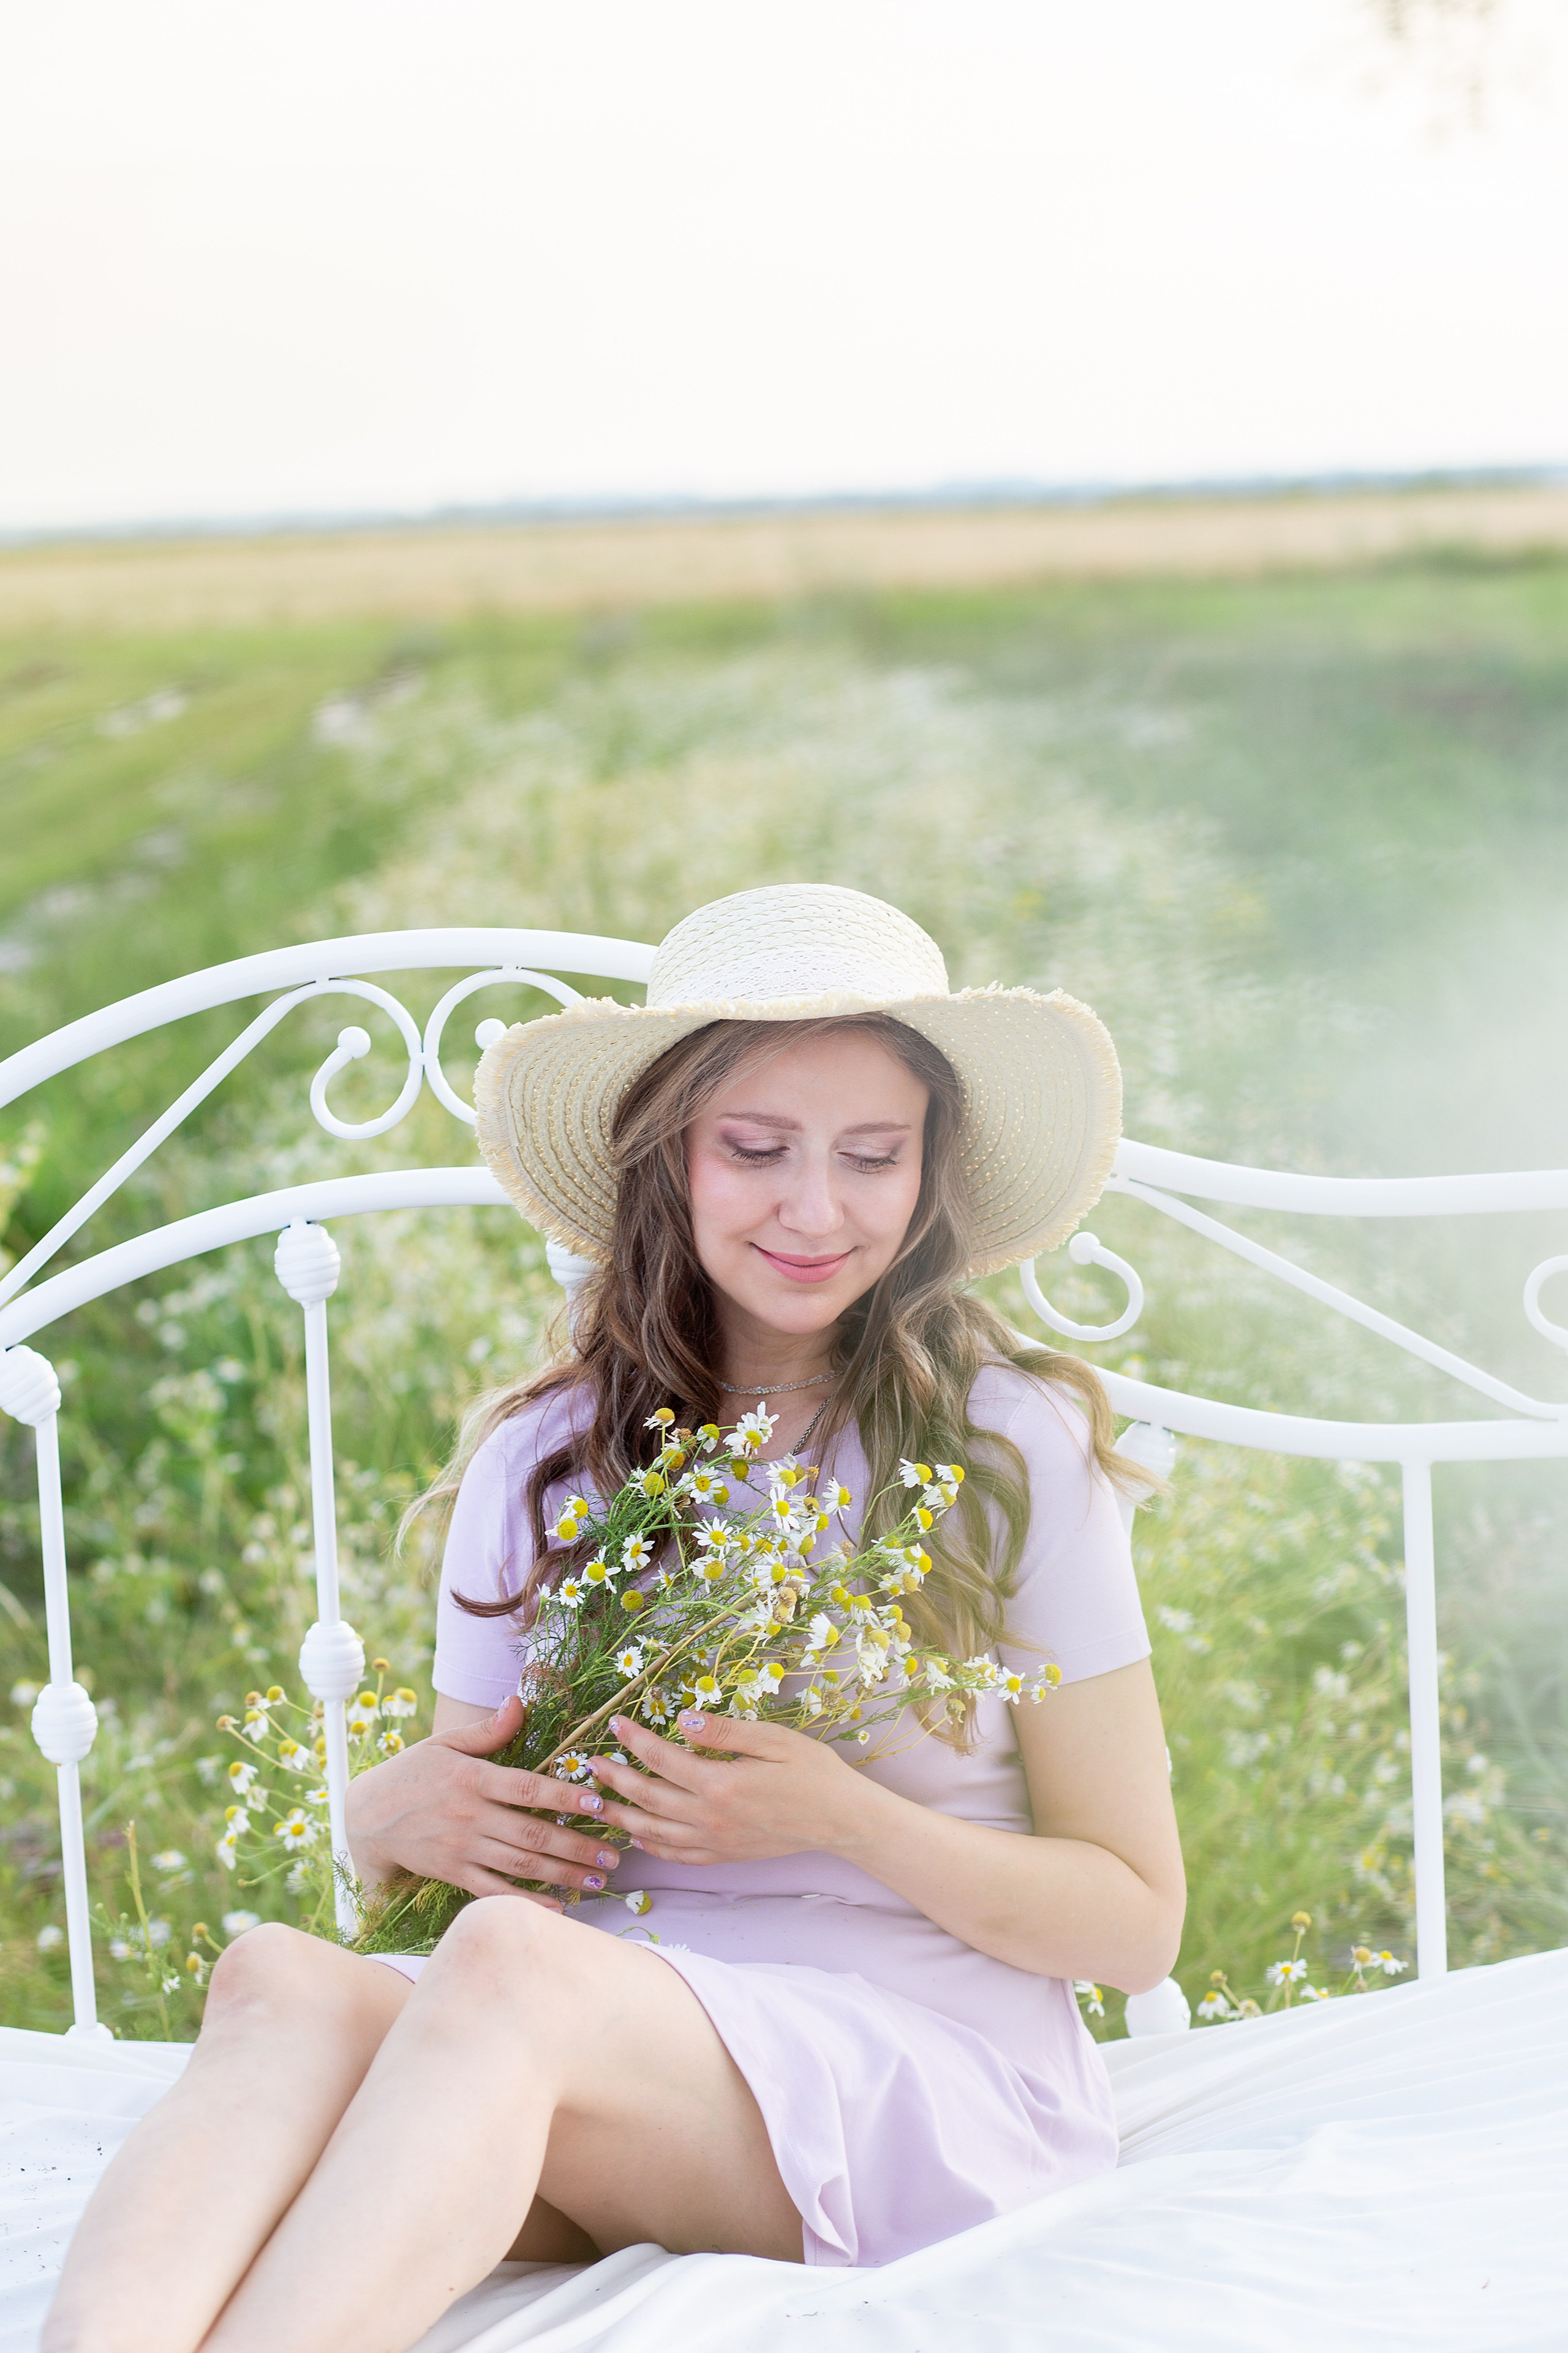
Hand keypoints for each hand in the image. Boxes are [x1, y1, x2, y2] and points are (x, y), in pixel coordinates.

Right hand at [343, 1693, 623, 1903]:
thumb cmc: (413, 1773)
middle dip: (577, 1846)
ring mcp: (462, 1849)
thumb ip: (486, 1731)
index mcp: (473, 1779)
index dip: (564, 1796)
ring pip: (520, 1866)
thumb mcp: (445, 1744)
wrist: (367, 1817)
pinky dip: (526, 1900)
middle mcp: (470, 1816)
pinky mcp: (453, 1873)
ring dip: (563, 1874)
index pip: (527, 1789)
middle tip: (614, 1855)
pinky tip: (557, 1906)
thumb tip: (519, 1703)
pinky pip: (494, 1890)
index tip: (599, 1803)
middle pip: (531, 1834)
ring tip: (598, 1880)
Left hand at [587, 1709, 860, 1865]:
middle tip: (590, 1762)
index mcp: (721, 1784)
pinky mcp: (724, 1856)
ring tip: (597, 1802)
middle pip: (649, 1798)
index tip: (615, 1723)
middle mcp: (711, 1818)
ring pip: (654, 1832)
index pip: (663, 1759)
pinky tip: (638, 1838)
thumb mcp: (774, 1740)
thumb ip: (726, 1732)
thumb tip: (682, 1721)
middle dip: (615, 1779)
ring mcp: (716, 1842)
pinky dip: (652, 1847)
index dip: (635, 1740)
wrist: (841, 1820)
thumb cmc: (813, 1772)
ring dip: (622, 1816)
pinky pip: (677, 1855)